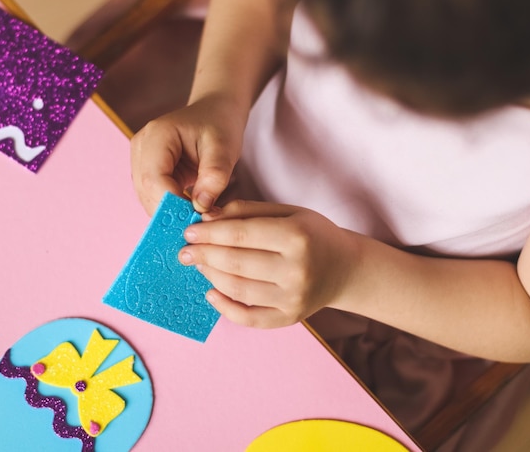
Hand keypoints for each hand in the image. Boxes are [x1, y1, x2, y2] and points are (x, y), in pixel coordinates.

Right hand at [130, 95, 245, 214]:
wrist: (214, 112)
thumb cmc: (219, 125)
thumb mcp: (224, 148)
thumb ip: (214, 176)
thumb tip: (201, 207)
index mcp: (157, 136)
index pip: (154, 179)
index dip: (172, 204)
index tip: (197, 218)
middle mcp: (141, 147)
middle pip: (147, 192)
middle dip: (171, 212)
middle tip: (199, 225)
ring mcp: (140, 160)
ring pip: (148, 198)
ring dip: (170, 213)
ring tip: (196, 218)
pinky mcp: (147, 171)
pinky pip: (154, 197)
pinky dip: (170, 208)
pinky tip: (189, 213)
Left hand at [178, 200, 359, 327]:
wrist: (345, 269)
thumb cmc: (312, 235)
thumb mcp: (287, 212)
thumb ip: (247, 211)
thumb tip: (207, 217)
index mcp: (296, 237)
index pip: (240, 234)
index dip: (209, 233)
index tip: (188, 231)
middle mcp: (296, 269)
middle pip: (235, 262)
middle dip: (203, 255)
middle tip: (184, 251)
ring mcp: (293, 297)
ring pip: (237, 289)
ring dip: (210, 276)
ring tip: (198, 264)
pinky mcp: (289, 318)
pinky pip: (249, 317)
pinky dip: (224, 307)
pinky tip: (211, 292)